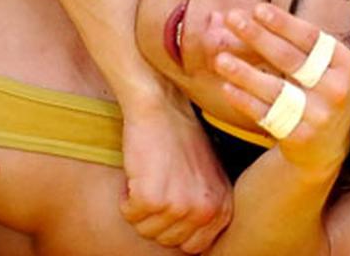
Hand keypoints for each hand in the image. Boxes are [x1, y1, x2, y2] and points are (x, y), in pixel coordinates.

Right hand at [120, 97, 232, 253]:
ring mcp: (180, 206)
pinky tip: (140, 171)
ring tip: (153, 174)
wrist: (164, 109)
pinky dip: (126, 195)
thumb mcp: (208, 179)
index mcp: (223, 209)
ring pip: (145, 229)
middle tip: (160, 182)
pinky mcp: (152, 198)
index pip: (193, 247)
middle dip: (155, 218)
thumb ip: (206, 209)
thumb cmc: (183, 141)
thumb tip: (192, 246)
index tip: (170, 203)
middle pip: (166, 241)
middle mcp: (206, 211)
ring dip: (140, 206)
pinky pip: (128, 214)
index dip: (175, 228)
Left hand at [213, 4, 349, 174]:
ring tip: (221, 58)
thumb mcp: (321, 67)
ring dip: (245, 72)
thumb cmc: (317, 92)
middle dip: (258, 37)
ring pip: (275, 90)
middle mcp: (337, 89)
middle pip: (291, 59)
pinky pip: (267, 115)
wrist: (327, 147)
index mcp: (344, 64)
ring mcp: (320, 115)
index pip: (311, 38)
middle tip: (232, 19)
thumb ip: (291, 43)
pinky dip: (245, 100)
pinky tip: (227, 87)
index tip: (257, 9)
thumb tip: (246, 17)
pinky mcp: (301, 137)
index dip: (283, 23)